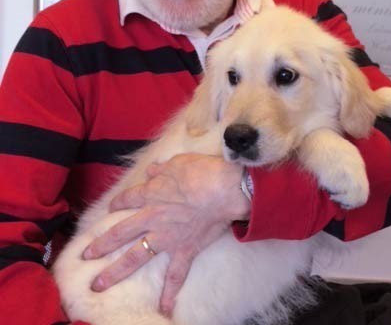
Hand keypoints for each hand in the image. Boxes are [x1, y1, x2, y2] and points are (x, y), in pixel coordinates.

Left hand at [82, 153, 249, 315]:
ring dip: (115, 272)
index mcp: (150, 194)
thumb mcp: (180, 162)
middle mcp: (151, 218)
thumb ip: (163, 169)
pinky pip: (175, 274)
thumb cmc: (203, 172)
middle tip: (85, 257)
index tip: (113, 207)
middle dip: (100, 246)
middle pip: (119, 233)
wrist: (224, 189)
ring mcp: (166, 237)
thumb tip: (152, 170)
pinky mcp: (184, 249)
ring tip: (98, 285)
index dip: (118, 203)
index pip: (127, 200)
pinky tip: (164, 308)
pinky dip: (170, 292)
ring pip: (135, 257)